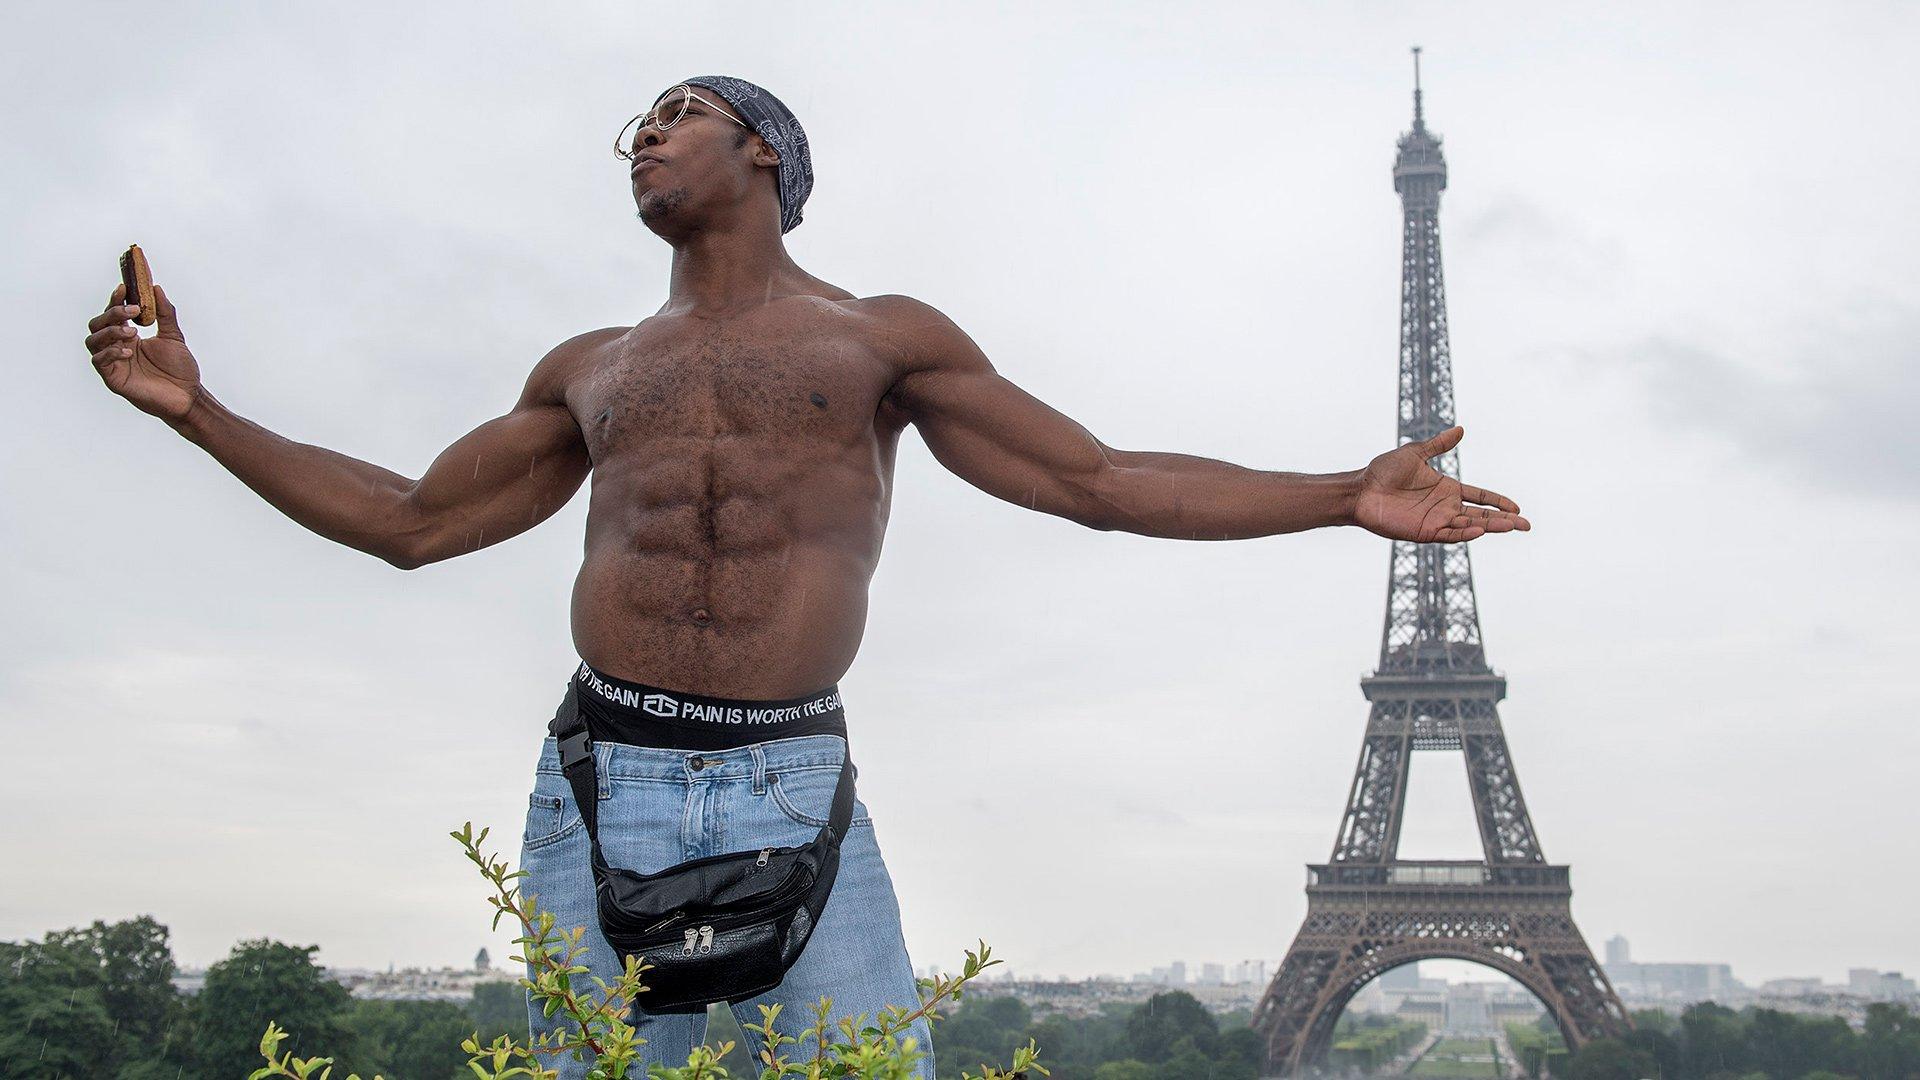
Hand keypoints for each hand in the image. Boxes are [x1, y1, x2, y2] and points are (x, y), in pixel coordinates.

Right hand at [83, 281, 200, 421]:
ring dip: (110, 331)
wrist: (187, 396)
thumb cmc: (180, 369)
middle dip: (112, 313)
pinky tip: (128, 351)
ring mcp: (112, 363)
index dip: (115, 300)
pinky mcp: (112, 378)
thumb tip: (156, 288)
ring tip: (132, 331)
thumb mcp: (173, 336)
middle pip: (98, 324)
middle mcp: (116, 346)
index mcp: (128, 336)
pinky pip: (99, 361)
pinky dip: (110, 352)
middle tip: (132, 310)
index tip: (124, 288)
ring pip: (93, 340)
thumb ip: (165, 313)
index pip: (113, 314)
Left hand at [1352, 425, 1529, 542]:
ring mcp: (1435, 521)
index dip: (1498, 502)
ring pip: (1470, 526)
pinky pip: (1449, 535)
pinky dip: (1464, 534)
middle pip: (1482, 515)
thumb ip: (1438, 445)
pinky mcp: (1423, 532)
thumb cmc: (1384, 471)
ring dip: (1490, 527)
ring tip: (1511, 526)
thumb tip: (1460, 429)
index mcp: (1446, 489)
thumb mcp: (1415, 453)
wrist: (1361, 489)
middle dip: (1504, 521)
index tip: (1517, 507)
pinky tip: (1479, 530)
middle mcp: (1445, 507)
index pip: (1480, 497)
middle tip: (1526, 525)